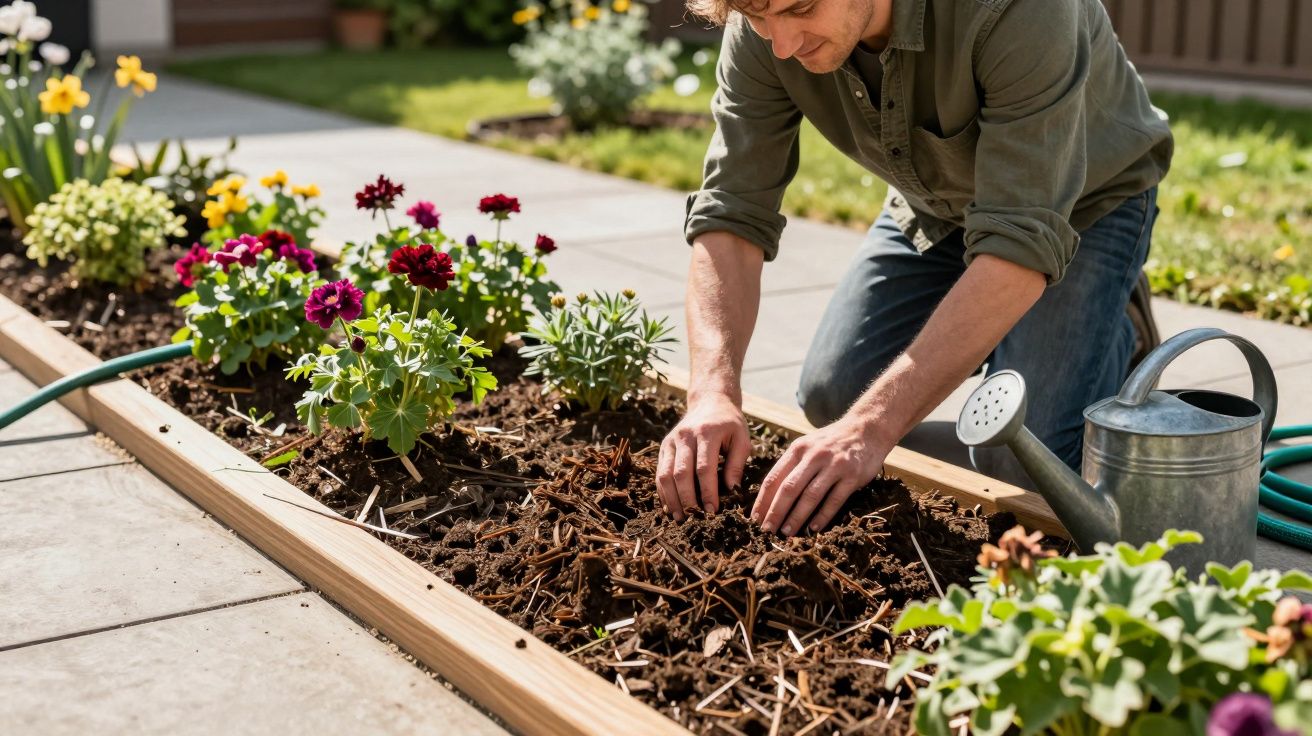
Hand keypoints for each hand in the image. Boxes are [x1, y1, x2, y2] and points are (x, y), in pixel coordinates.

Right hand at [657, 393, 750, 519]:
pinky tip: (670, 507)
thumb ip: (737, 464)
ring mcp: (671, 441)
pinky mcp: (664, 446)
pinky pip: (659, 472)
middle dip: (687, 499)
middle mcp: (685, 436)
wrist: (710, 402)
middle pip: (681, 473)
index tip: (713, 510)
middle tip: (695, 519)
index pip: (704, 467)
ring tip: (680, 518)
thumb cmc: (730, 424)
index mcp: (707, 433)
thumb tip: (732, 491)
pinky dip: (663, 492)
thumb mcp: (742, 439)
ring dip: (672, 499)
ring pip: (665, 474)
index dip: (707, 491)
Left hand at [751, 416, 889, 535]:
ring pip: (810, 496)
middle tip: (765, 532)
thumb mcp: (807, 446)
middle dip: (775, 512)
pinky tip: (813, 529)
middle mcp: (814, 456)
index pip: (773, 478)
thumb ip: (791, 465)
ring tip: (786, 533)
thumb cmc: (831, 442)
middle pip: (788, 488)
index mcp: (798, 449)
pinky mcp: (852, 475)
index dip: (762, 500)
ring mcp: (834, 465)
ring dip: (796, 517)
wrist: (867, 428)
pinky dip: (822, 516)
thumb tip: (770, 495)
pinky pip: (834, 500)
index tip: (754, 519)